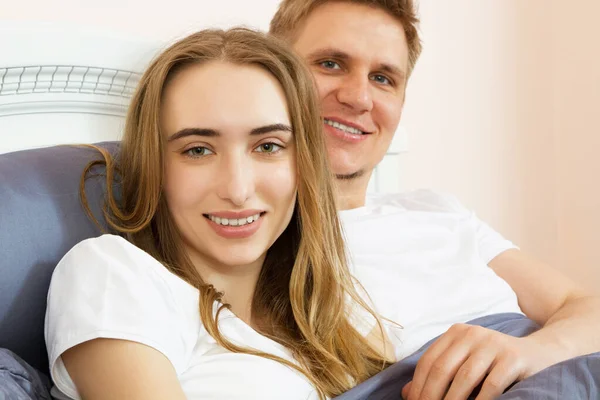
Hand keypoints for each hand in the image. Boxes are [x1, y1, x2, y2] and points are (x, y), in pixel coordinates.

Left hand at [401, 324, 556, 399]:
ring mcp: (493, 343)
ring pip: (464, 377)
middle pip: (442, 368)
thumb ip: (439, 374)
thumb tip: (407, 393)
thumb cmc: (497, 363)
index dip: (418, 385)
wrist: (542, 353)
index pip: (429, 361)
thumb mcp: (466, 364)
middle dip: (430, 396)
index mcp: (456, 333)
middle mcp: (472, 333)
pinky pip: (490, 384)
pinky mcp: (513, 357)